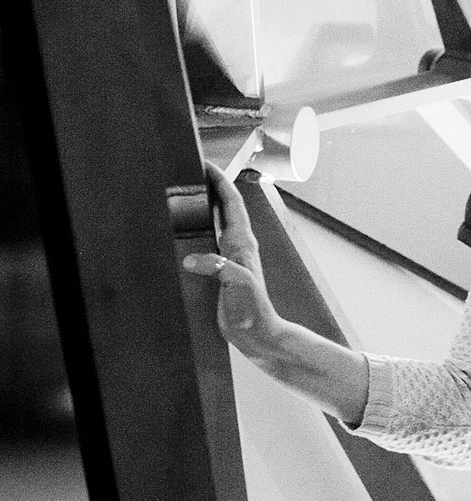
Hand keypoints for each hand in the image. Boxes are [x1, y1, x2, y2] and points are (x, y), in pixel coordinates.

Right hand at [183, 164, 284, 362]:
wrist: (256, 335)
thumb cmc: (253, 311)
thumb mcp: (238, 286)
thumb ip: (220, 269)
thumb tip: (193, 259)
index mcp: (242, 243)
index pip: (232, 203)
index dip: (220, 182)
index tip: (206, 165)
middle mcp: (237, 246)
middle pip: (225, 208)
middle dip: (211, 187)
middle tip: (192, 172)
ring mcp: (229, 258)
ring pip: (216, 223)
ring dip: (204, 207)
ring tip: (185, 194)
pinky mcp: (220, 272)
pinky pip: (207, 243)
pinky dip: (196, 231)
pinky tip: (183, 233)